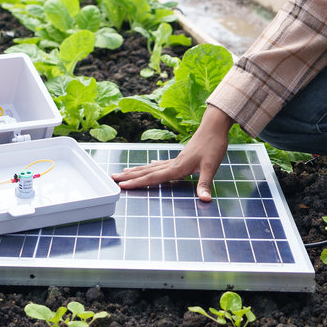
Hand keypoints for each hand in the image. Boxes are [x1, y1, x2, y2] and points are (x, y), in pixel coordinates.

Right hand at [111, 107, 232, 201]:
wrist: (214, 127)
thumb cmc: (213, 146)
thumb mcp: (211, 166)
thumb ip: (205, 184)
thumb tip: (205, 200)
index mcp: (177, 168)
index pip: (153, 177)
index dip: (137, 183)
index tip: (122, 186)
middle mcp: (172, 163)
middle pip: (146, 171)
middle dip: (129, 176)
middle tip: (113, 178)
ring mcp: (175, 160)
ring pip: (151, 167)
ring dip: (137, 170)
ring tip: (123, 172)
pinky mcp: (180, 157)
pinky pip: (161, 164)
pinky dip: (152, 166)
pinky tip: (150, 165)